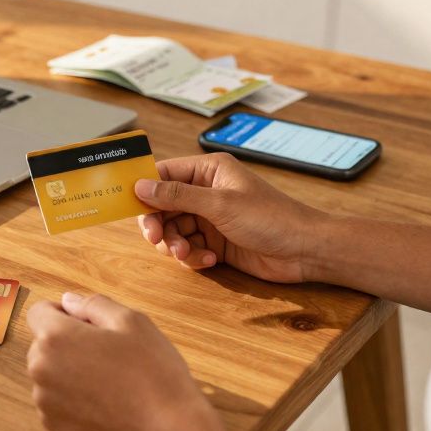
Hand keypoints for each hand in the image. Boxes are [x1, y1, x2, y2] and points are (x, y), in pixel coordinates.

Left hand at [26, 292, 215, 430]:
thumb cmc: (153, 373)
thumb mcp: (132, 321)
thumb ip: (93, 305)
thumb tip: (68, 302)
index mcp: (55, 338)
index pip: (38, 312)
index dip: (63, 312)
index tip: (89, 323)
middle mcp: (41, 369)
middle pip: (43, 343)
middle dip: (67, 341)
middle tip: (108, 352)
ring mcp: (45, 402)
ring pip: (49, 372)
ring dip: (69, 369)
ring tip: (109, 379)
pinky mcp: (55, 427)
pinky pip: (55, 399)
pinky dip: (72, 396)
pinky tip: (104, 400)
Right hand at [134, 153, 327, 282]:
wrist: (304, 250)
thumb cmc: (271, 218)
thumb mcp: (220, 204)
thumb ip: (177, 195)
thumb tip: (141, 185)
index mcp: (208, 170)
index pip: (163, 173)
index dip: (144, 189)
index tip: (127, 205)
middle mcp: (206, 191)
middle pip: (163, 206)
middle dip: (159, 225)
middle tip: (157, 240)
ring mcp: (211, 217)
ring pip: (174, 230)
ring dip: (176, 245)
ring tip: (189, 255)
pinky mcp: (216, 241)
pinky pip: (189, 248)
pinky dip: (193, 256)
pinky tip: (211, 260)